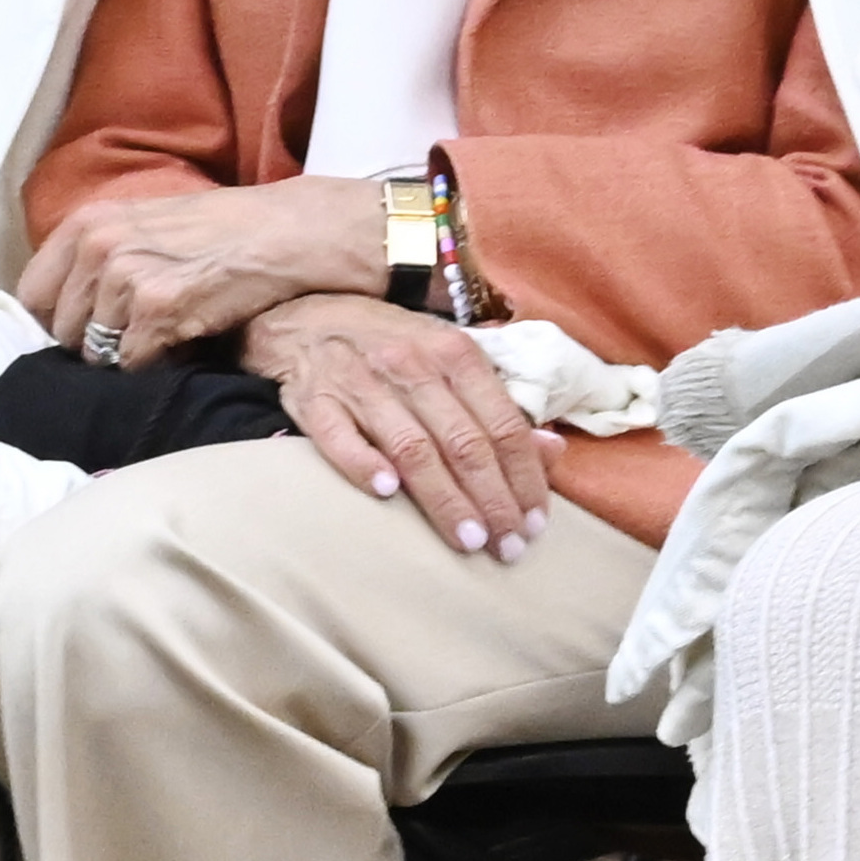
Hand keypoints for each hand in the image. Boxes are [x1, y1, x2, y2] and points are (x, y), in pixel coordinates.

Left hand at [18, 176, 385, 362]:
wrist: (280, 232)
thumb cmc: (218, 230)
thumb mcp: (143, 223)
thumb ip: (97, 257)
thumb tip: (62, 312)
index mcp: (86, 224)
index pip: (33, 296)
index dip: (56, 321)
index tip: (83, 331)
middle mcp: (98, 247)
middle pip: (64, 332)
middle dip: (96, 343)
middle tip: (138, 334)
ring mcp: (126, 278)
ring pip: (98, 354)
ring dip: (131, 355)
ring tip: (167, 332)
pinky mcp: (158, 310)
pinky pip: (134, 364)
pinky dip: (159, 362)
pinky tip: (186, 338)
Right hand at [239, 293, 551, 556]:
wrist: (307, 313)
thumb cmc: (393, 345)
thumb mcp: (452, 360)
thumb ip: (500, 406)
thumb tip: (552, 449)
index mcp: (455, 355)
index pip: (502, 424)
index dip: (524, 477)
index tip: (535, 522)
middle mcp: (412, 365)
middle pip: (463, 442)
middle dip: (491, 500)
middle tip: (508, 547)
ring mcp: (360, 382)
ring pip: (412, 447)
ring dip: (443, 498)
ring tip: (468, 541)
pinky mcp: (314, 399)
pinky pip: (338, 436)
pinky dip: (362, 463)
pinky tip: (385, 494)